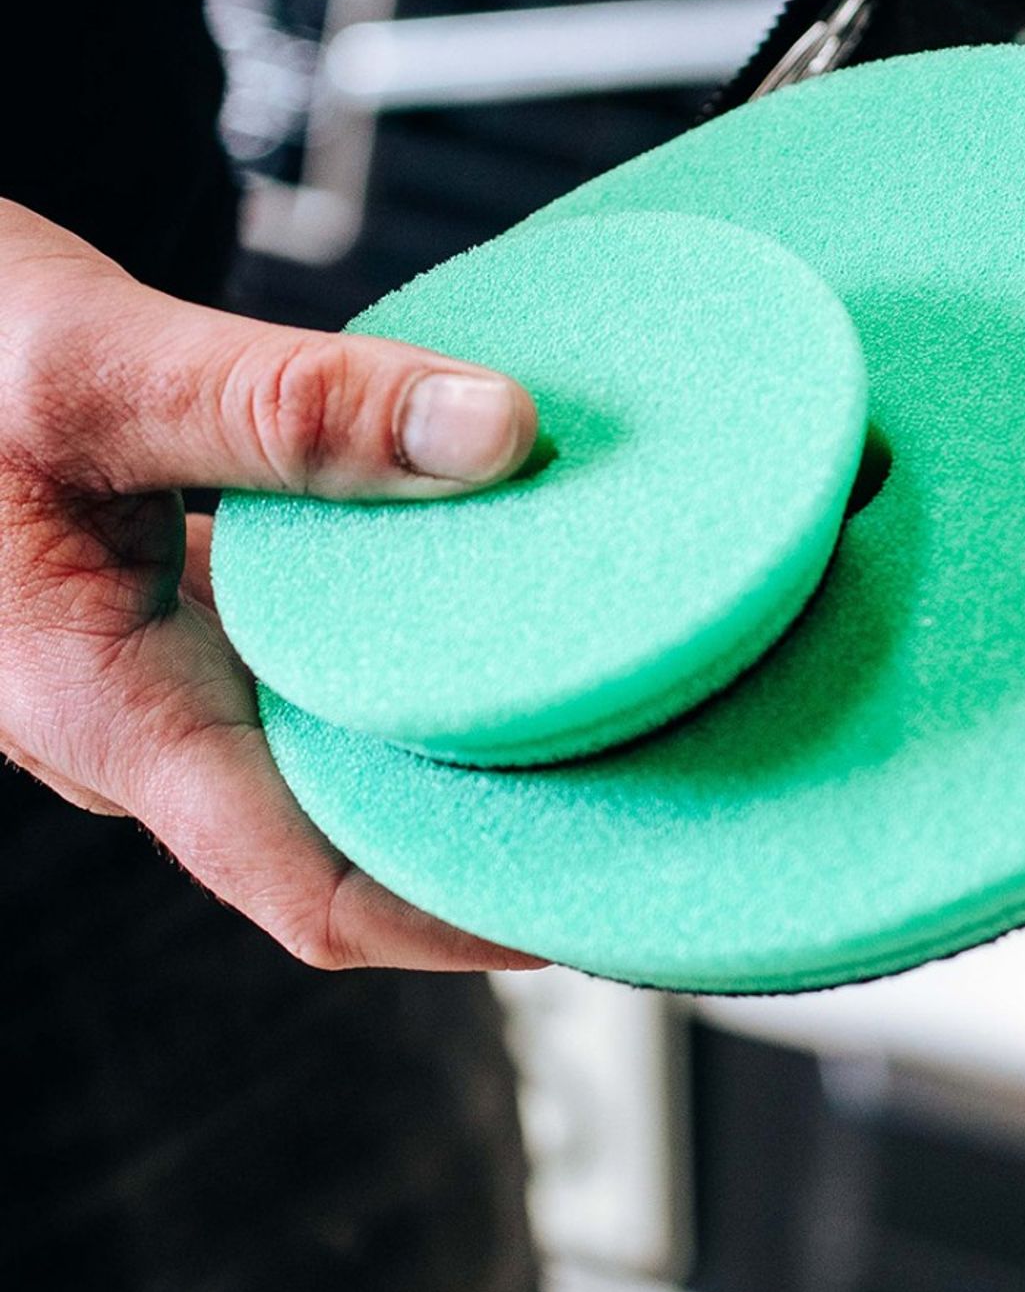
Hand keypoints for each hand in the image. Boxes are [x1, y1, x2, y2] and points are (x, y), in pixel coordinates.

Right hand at [0, 203, 542, 970]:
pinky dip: (413, 662)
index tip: (593, 910)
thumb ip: (291, 404)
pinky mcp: (186, 619)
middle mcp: (144, 722)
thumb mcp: (106, 371)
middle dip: (487, 845)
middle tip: (649, 813)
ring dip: (458, 752)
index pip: (308, 888)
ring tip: (615, 725)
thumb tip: (500, 432)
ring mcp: (163, 676)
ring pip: (333, 756)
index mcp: (110, 711)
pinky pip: (316, 676)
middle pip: (343, 841)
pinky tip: (507, 612)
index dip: (458, 920)